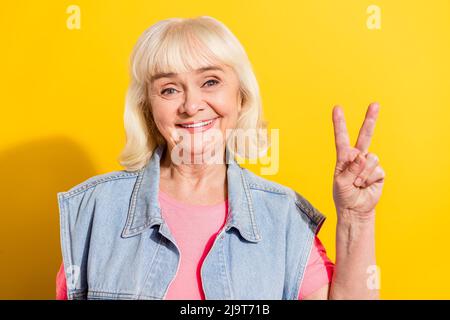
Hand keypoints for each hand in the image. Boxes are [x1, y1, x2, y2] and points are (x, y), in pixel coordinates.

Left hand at [332, 102, 384, 220]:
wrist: (355, 209)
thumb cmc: (344, 195)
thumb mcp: (340, 182)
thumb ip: (350, 169)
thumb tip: (362, 157)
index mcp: (344, 157)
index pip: (341, 137)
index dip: (339, 123)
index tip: (337, 108)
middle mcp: (357, 157)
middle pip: (365, 135)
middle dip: (370, 119)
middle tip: (375, 104)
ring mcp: (368, 164)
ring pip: (370, 158)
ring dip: (362, 173)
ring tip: (357, 183)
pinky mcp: (379, 172)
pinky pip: (376, 170)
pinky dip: (369, 179)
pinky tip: (365, 185)